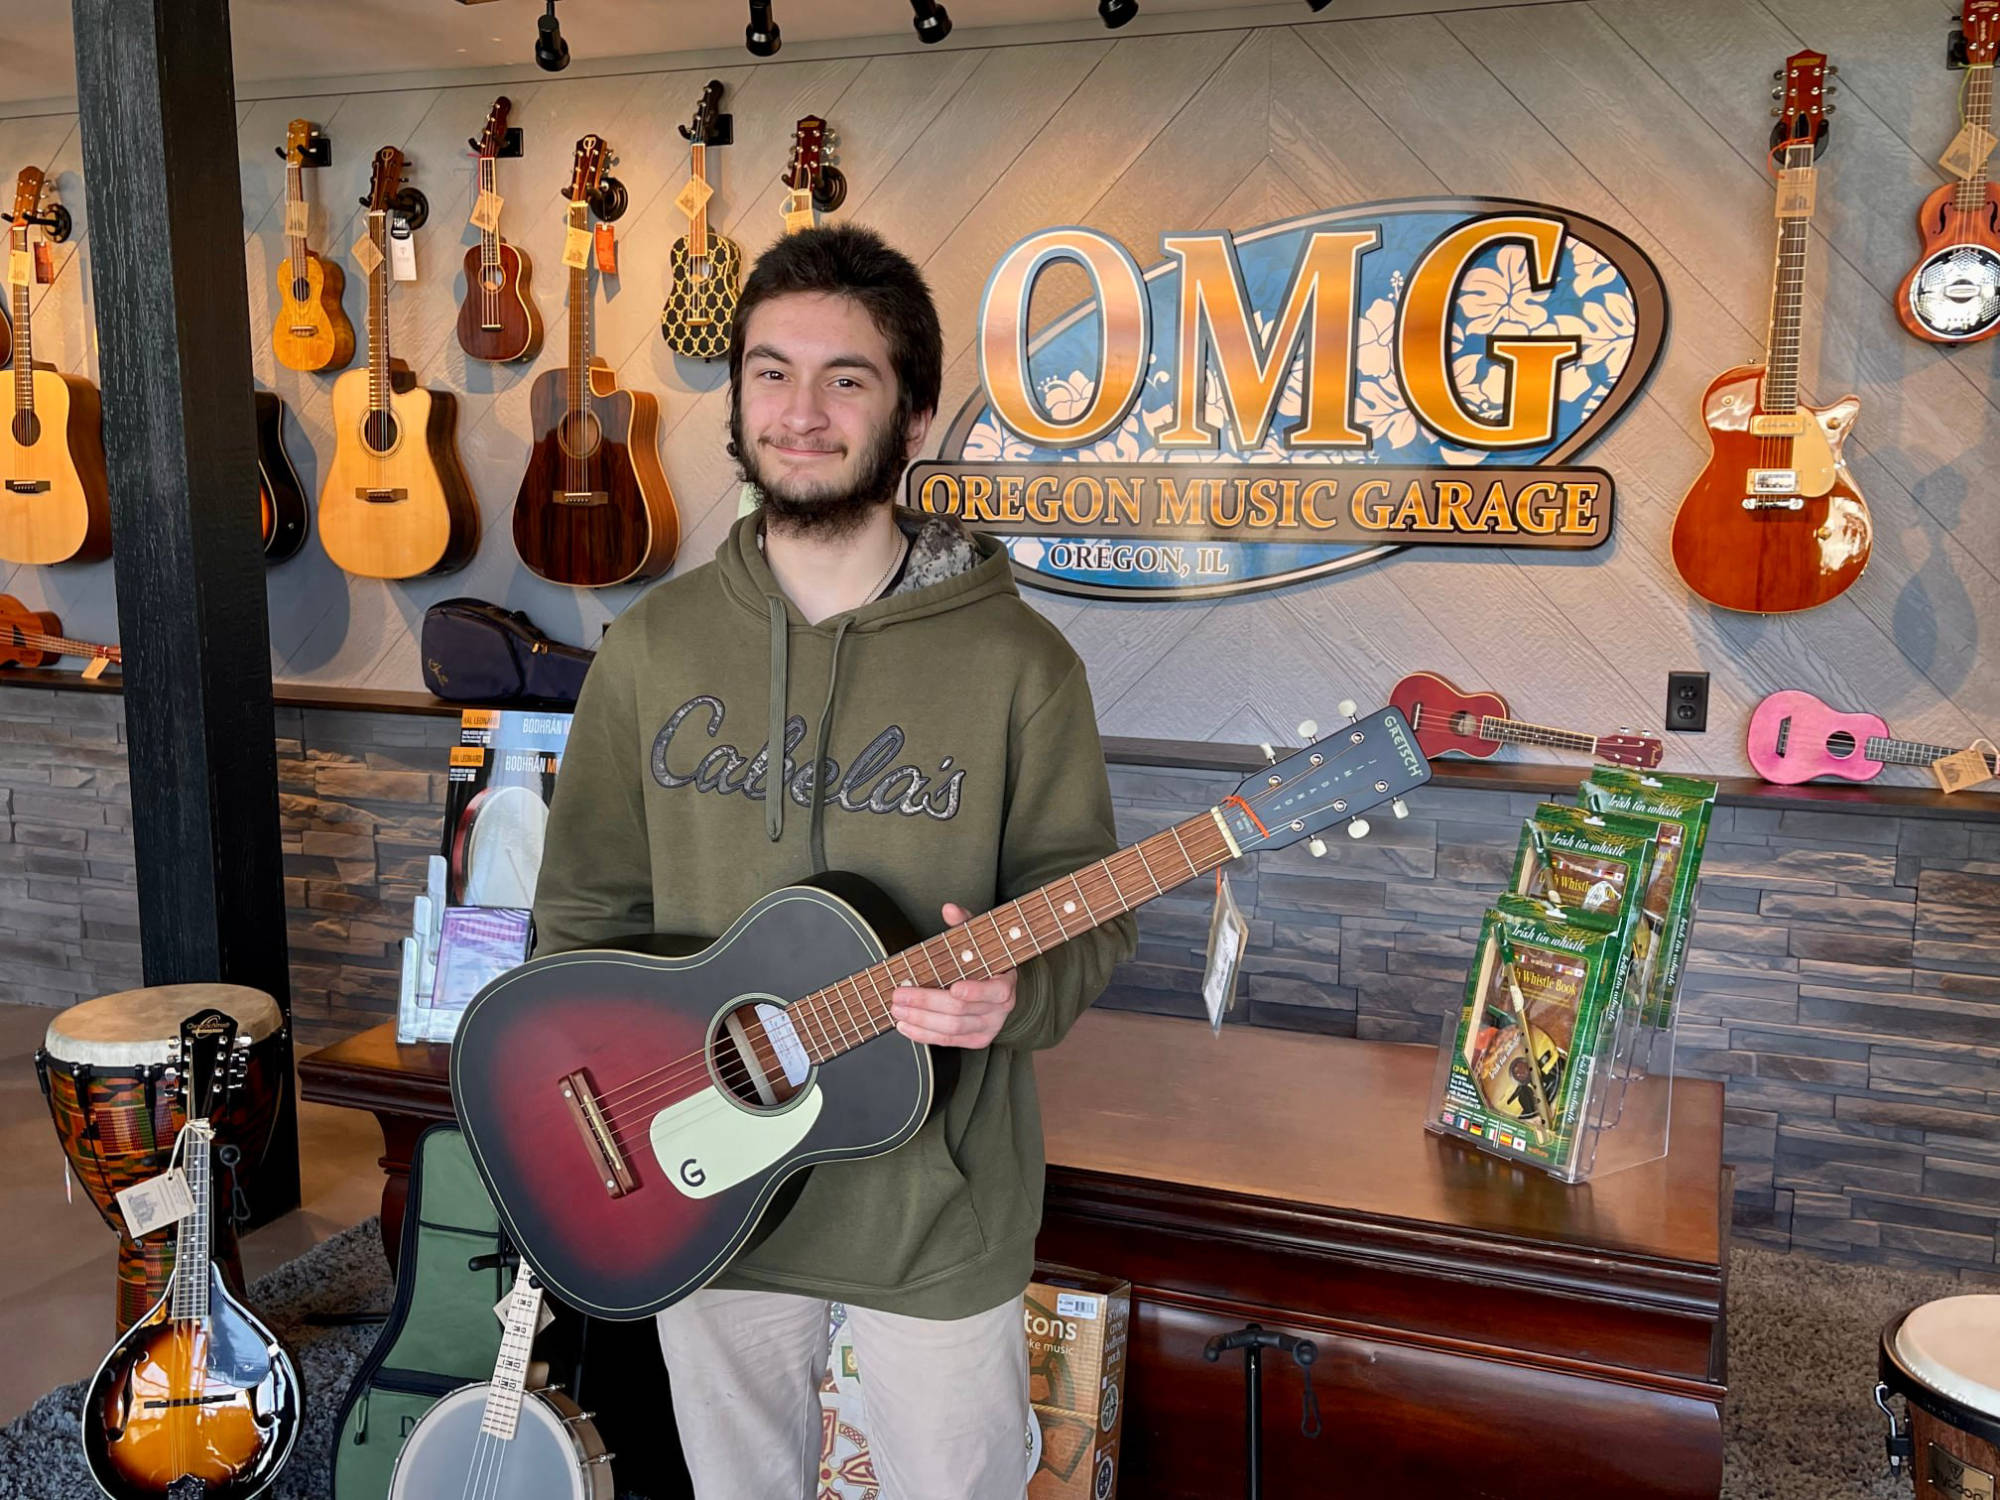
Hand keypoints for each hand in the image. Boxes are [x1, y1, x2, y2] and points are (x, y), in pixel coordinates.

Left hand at [890, 902, 1017, 1048]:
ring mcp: (988, 1028)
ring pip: (951, 1030)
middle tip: (899, 994)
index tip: (954, 988)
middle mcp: (1000, 1010)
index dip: (975, 991)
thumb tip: (950, 908)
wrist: (998, 986)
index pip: (995, 991)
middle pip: (961, 1010)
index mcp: (1005, 983)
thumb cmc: (984, 960)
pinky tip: (904, 1025)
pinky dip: (923, 1035)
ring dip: (920, 1020)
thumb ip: (964, 923)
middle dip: (926, 1002)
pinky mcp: (976, 1041)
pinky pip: (947, 1042)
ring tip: (897, 1009)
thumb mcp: (978, 939)